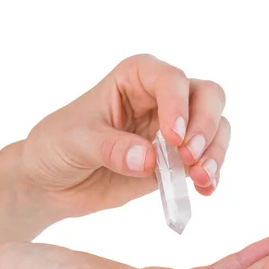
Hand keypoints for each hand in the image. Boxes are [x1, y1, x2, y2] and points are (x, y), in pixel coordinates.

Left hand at [19, 54, 229, 220]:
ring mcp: (174, 128)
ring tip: (201, 178)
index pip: (170, 79)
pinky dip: (212, 173)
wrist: (52, 183)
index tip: (172, 138)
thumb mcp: (75, 141)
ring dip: (215, 152)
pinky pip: (207, 159)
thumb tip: (148, 160)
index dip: (178, 105)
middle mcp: (161, 97)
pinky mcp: (177, 159)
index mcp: (135, 78)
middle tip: (189, 155)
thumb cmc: (57, 146)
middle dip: (206, 124)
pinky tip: (204, 190)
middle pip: (207, 95)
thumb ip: (111, 147)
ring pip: (216, 126)